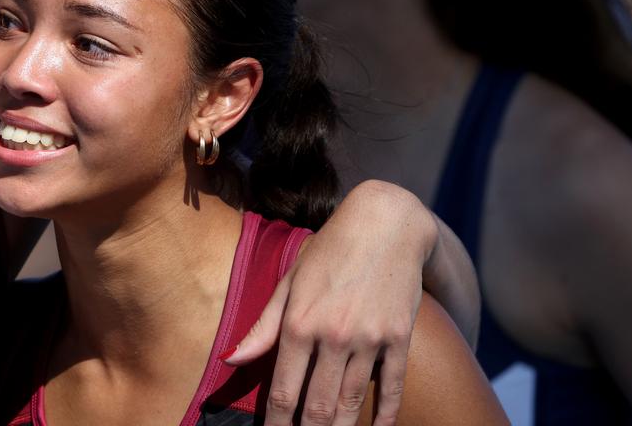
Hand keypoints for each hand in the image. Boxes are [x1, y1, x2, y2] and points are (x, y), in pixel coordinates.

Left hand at [224, 180, 438, 425]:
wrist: (386, 224)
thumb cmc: (330, 251)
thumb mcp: (290, 281)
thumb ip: (263, 327)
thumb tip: (231, 362)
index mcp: (300, 323)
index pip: (284, 392)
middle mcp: (334, 335)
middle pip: (318, 407)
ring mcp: (370, 339)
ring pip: (353, 403)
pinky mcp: (399, 338)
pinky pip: (393, 387)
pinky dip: (386, 416)